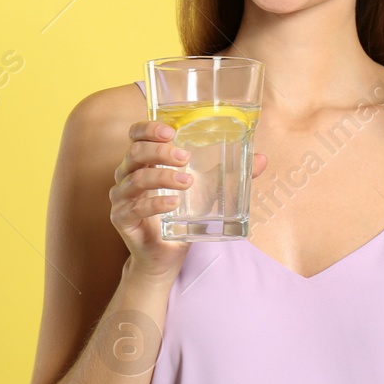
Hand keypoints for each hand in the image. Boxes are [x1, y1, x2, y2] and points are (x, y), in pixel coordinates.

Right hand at [111, 120, 267, 278]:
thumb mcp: (208, 191)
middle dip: (160, 152)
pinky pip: (136, 207)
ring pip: (136, 179)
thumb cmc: (182, 215)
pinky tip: (173, 204)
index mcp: (144, 160)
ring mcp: (122, 198)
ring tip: (188, 182)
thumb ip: (229, 173)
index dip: (148, 128)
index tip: (170, 131)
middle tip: (185, 157)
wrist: (166, 254)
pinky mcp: (122, 219)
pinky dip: (156, 203)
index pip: (136, 134)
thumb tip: (262, 159)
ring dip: (163, 177)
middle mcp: (127, 175)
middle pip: (135, 153)